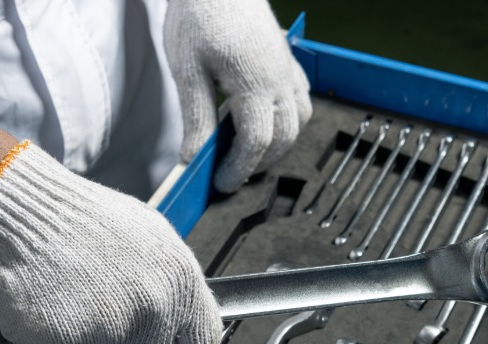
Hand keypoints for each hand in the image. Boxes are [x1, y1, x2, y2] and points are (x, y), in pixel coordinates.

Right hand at [0, 142, 223, 343]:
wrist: (23, 209)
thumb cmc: (80, 218)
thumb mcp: (149, 236)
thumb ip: (171, 284)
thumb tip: (179, 319)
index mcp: (181, 281)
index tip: (153, 342)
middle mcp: (154, 311)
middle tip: (95, 319)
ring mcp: (111, 335)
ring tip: (65, 309)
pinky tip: (41, 318)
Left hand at [165, 0, 311, 192]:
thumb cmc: (201, 16)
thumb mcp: (187, 69)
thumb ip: (195, 117)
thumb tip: (195, 157)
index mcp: (254, 82)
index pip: (256, 140)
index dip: (239, 168)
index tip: (221, 182)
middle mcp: (279, 79)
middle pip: (282, 138)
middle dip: (257, 163)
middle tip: (229, 174)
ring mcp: (287, 70)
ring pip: (298, 123)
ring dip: (276, 145)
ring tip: (245, 152)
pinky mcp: (287, 62)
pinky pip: (300, 102)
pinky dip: (286, 122)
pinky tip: (262, 123)